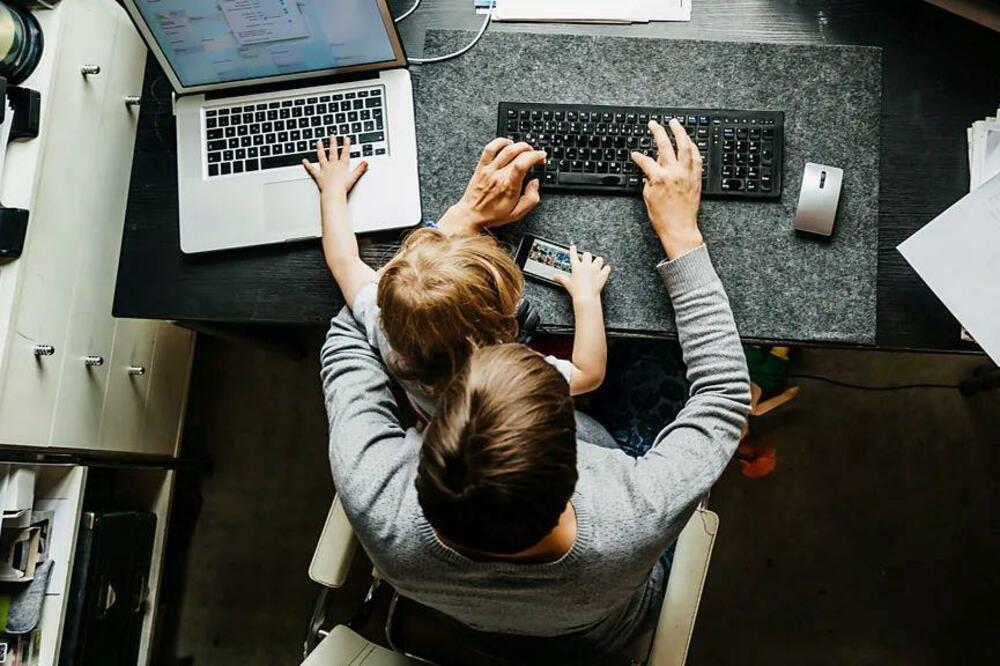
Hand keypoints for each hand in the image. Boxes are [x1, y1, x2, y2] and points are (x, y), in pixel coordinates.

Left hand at [302, 135, 367, 200]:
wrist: (334, 193)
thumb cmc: (343, 187)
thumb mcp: (354, 177)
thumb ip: (360, 169)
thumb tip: (366, 162)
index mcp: (342, 165)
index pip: (345, 153)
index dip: (346, 145)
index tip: (346, 138)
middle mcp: (333, 165)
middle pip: (332, 152)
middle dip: (332, 143)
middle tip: (332, 136)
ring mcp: (325, 169)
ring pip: (322, 156)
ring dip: (320, 149)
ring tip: (319, 142)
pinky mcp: (318, 175)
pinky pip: (312, 169)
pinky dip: (307, 165)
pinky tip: (304, 160)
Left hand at [436, 138, 545, 234]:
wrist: (471, 215)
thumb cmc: (493, 215)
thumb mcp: (517, 214)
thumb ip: (531, 199)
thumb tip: (535, 183)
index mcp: (509, 187)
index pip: (523, 163)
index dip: (535, 156)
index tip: (542, 156)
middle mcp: (498, 176)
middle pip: (517, 153)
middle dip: (532, 151)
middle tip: (536, 156)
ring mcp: (489, 169)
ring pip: (506, 148)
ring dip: (520, 145)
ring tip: (526, 150)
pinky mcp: (481, 166)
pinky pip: (490, 148)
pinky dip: (500, 141)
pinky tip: (508, 144)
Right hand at [553, 246, 610, 302]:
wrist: (586, 297)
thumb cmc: (576, 290)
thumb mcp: (567, 283)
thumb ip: (561, 278)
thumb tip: (555, 277)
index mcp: (577, 267)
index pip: (574, 255)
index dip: (573, 250)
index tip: (573, 247)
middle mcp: (586, 266)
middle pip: (587, 254)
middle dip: (586, 256)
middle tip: (586, 260)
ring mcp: (595, 269)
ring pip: (599, 259)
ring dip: (598, 261)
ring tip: (596, 265)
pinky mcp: (602, 274)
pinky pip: (607, 267)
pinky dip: (606, 269)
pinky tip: (604, 270)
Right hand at [630, 119, 704, 258]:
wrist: (680, 229)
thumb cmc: (663, 218)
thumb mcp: (648, 198)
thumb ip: (648, 180)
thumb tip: (649, 171)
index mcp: (659, 178)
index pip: (645, 161)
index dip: (638, 157)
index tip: (635, 154)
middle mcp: (674, 173)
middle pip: (665, 145)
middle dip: (657, 132)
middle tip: (653, 124)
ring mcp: (687, 174)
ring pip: (684, 146)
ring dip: (679, 132)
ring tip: (674, 123)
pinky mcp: (696, 177)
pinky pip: (697, 157)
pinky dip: (693, 147)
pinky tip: (689, 141)